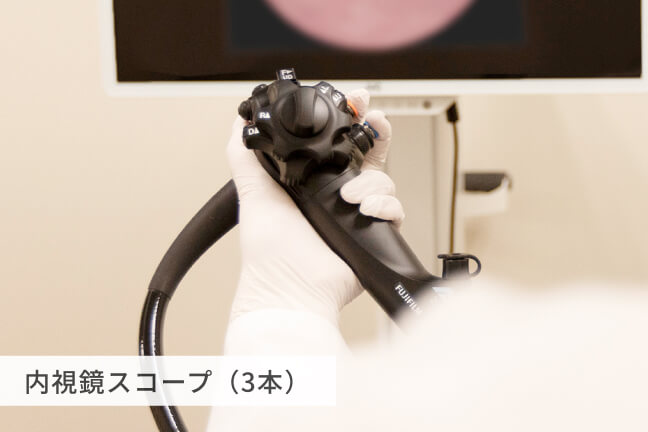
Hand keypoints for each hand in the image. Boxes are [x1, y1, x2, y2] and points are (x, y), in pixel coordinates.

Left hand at [226, 89, 403, 325]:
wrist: (289, 288)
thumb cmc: (268, 250)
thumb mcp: (251, 191)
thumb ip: (244, 154)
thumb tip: (239, 119)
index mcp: (311, 182)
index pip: (336, 144)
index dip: (349, 121)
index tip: (354, 102)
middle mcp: (336, 195)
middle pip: (368, 154)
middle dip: (376, 133)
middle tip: (374, 120)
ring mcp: (357, 214)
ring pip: (383, 180)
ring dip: (371, 181)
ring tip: (349, 196)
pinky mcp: (373, 233)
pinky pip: (393, 209)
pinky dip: (385, 206)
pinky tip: (366, 210)